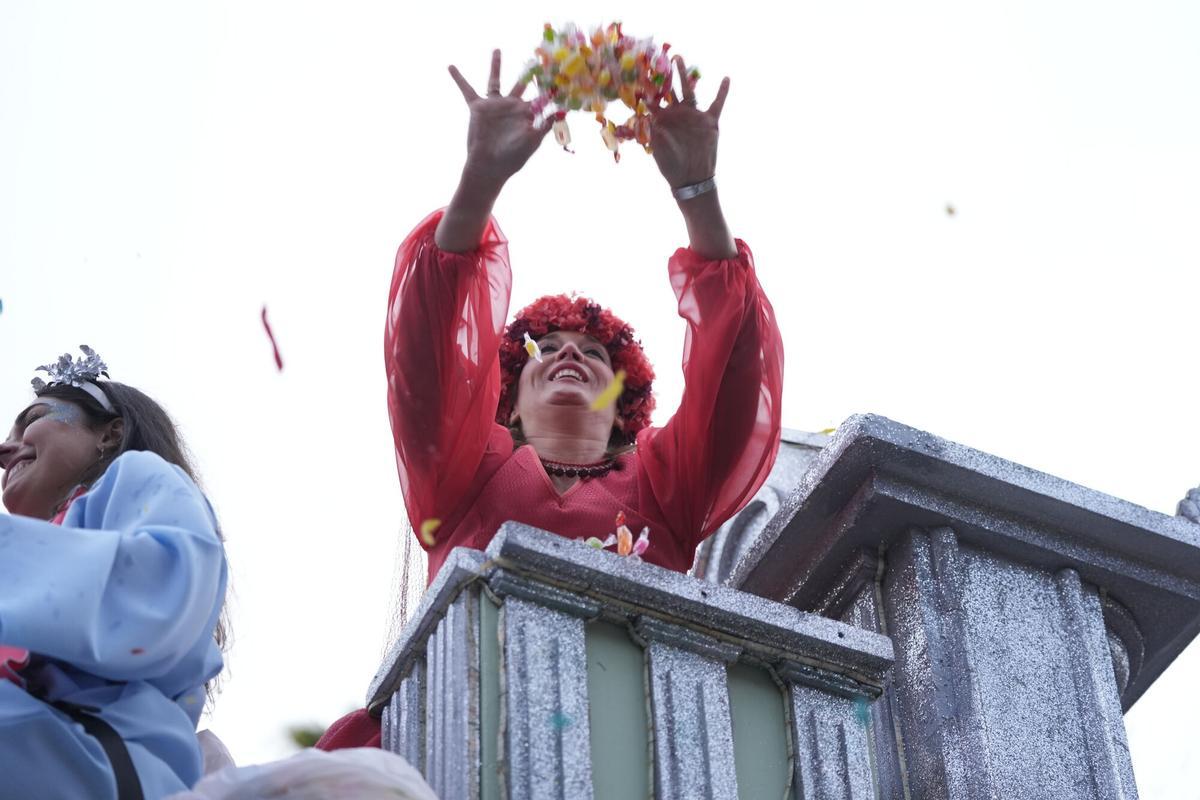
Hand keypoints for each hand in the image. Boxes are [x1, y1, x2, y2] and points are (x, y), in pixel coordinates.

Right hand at [449, 49, 551, 186]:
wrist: (489, 166)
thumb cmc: (512, 158)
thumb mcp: (532, 140)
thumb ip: (545, 124)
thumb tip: (562, 112)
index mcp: (526, 114)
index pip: (538, 96)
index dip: (548, 87)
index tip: (558, 74)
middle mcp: (510, 107)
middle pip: (520, 83)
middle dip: (527, 72)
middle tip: (535, 57)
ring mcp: (494, 106)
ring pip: (495, 80)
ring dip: (496, 65)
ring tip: (497, 50)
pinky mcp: (478, 108)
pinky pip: (467, 90)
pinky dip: (458, 79)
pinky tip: (451, 66)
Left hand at [649, 57, 729, 189]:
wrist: (691, 179)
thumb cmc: (671, 167)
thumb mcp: (660, 150)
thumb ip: (655, 133)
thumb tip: (648, 118)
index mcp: (663, 120)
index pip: (653, 100)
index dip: (646, 88)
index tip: (639, 73)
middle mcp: (677, 114)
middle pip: (670, 90)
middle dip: (664, 75)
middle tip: (659, 57)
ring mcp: (693, 116)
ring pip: (689, 90)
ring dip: (684, 75)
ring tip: (679, 58)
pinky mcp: (710, 122)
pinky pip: (717, 104)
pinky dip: (722, 92)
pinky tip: (726, 78)